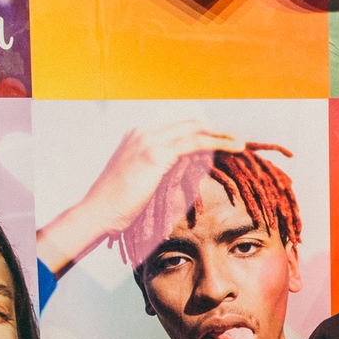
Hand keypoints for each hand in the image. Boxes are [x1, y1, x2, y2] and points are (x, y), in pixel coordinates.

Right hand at [37, 121, 244, 275]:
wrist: (97, 214)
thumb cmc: (116, 209)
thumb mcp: (141, 185)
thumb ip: (161, 175)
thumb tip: (186, 179)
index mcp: (138, 137)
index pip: (178, 129)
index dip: (202, 133)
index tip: (222, 141)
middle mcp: (143, 133)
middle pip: (189, 124)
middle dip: (216, 130)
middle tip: (237, 139)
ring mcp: (148, 141)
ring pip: (196, 130)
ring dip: (222, 135)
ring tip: (242, 143)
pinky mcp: (156, 154)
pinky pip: (195, 143)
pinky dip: (217, 144)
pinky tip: (234, 148)